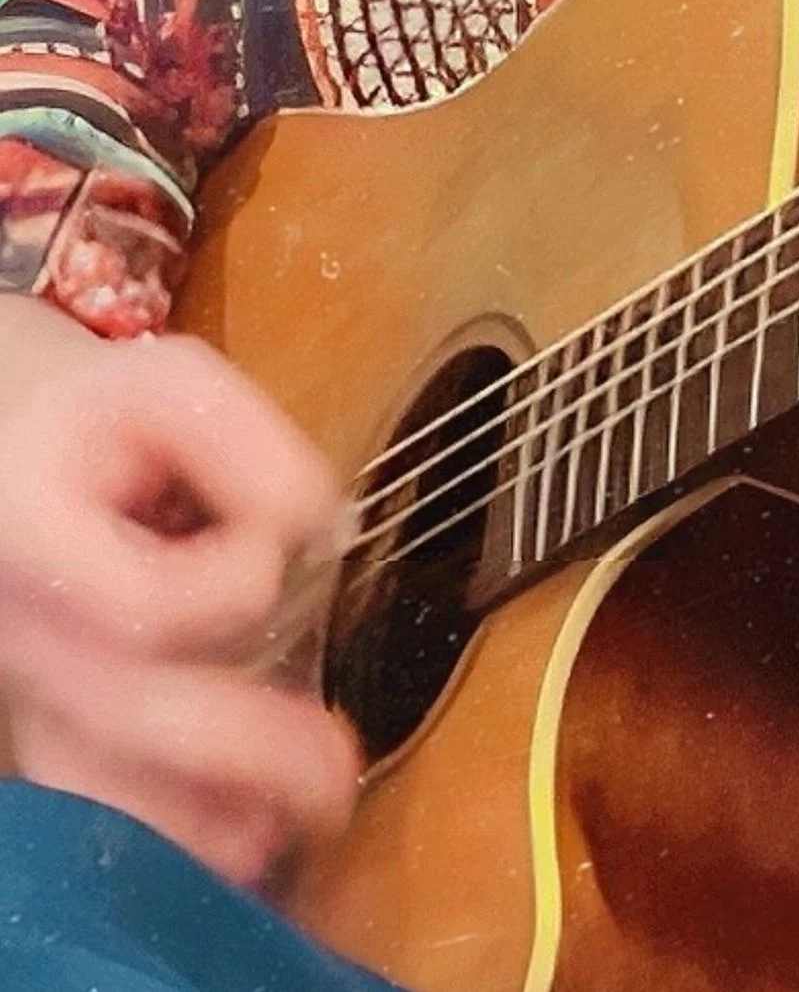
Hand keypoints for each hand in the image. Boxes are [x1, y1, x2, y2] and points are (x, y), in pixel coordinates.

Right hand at [0, 293, 359, 884]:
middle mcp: (22, 630)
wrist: (17, 450)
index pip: (138, 604)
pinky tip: (249, 840)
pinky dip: (173, 832)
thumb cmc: (111, 419)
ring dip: (207, 818)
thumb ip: (254, 453)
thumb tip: (313, 532)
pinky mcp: (52, 723)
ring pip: (97, 785)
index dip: (230, 585)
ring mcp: (29, 689)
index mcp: (37, 536)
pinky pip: (95, 803)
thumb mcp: (183, 385)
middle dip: (244, 751)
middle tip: (338, 770)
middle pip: (122, 715)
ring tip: (307, 820)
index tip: (282, 543)